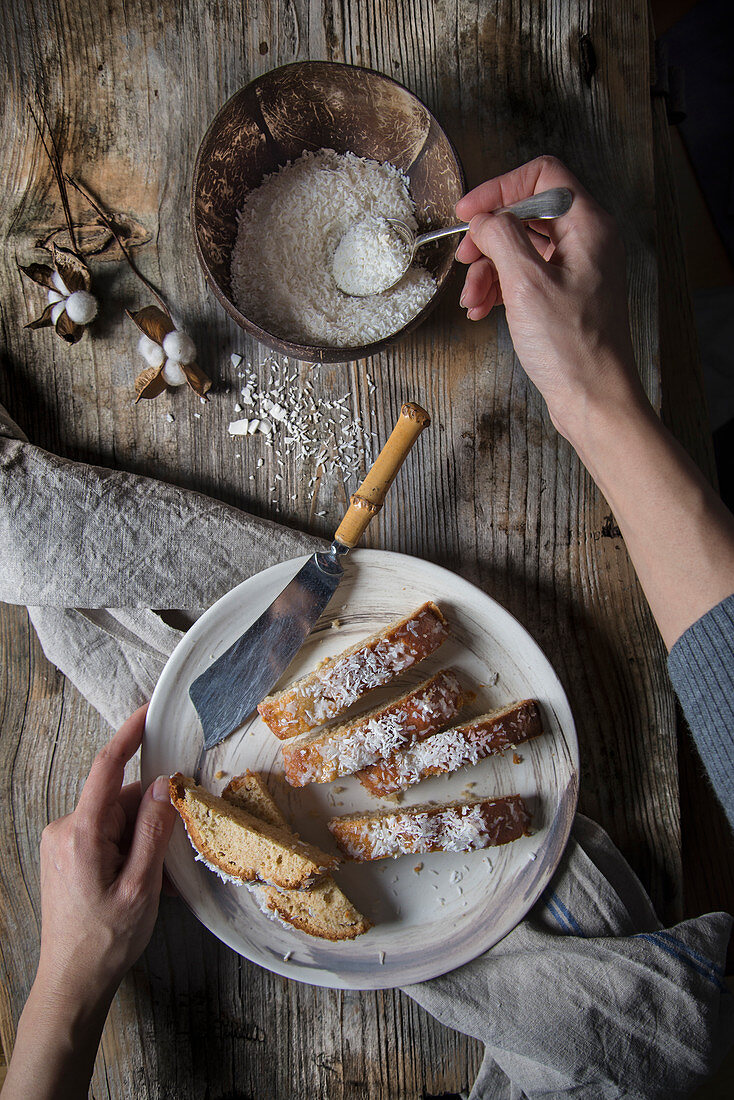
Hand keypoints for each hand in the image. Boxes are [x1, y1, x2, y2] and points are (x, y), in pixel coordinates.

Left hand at [4, 705, 175, 1099]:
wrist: (71, 983)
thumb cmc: (105, 941)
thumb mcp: (142, 887)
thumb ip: (154, 832)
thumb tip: (165, 785)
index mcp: (81, 833)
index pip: (106, 769)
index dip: (128, 735)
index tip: (146, 711)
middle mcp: (65, 830)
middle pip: (120, 799)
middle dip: (150, 815)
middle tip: (172, 848)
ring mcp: (62, 843)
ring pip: (115, 818)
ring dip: (140, 837)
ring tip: (153, 879)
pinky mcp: (66, 855)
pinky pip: (105, 834)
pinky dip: (128, 848)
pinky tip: (139, 880)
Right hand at [455, 155, 647, 440]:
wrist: (593, 398)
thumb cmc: (571, 347)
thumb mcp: (526, 284)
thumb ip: (501, 237)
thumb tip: (483, 219)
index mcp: (588, 225)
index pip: (542, 176)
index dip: (500, 188)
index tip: (468, 212)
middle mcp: (588, 240)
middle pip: (528, 213)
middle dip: (490, 237)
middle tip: (464, 259)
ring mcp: (578, 268)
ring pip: (523, 248)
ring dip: (490, 269)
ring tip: (472, 299)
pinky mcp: (567, 294)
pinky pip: (527, 275)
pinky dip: (501, 287)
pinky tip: (482, 309)